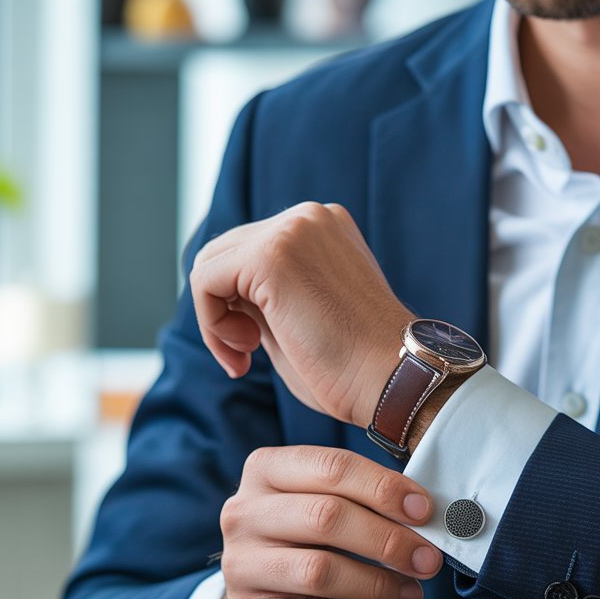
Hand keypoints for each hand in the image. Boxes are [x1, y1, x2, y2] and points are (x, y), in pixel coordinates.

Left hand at [190, 202, 410, 427]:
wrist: (394, 381)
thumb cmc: (354, 369)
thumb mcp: (300, 319)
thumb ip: (262, 297)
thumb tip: (219, 295)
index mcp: (322, 228)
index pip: (248, 252)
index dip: (235, 305)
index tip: (253, 351)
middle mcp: (309, 217)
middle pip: (224, 252)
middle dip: (221, 310)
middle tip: (245, 358)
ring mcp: (292, 230)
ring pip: (210, 263)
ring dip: (214, 319)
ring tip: (246, 356)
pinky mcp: (272, 254)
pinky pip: (205, 280)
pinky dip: (211, 323)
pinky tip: (245, 352)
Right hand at [215, 445, 442, 598]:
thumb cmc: (308, 547)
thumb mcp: (325, 509)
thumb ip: (365, 501)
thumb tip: (426, 512)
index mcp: (266, 471)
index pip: (332, 467)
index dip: (384, 488)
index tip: (424, 511)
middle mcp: (244, 514)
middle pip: (325, 517)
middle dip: (388, 540)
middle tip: (428, 560)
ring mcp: (240, 567)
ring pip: (319, 572)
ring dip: (378, 584)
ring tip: (411, 593)